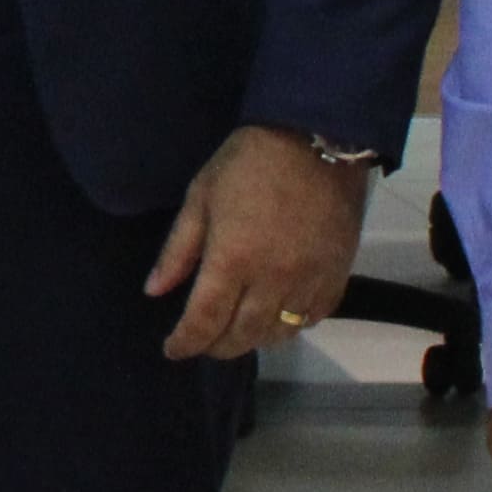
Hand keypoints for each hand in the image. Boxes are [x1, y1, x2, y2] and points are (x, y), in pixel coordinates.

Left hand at [145, 122, 372, 361]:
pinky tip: (275, 317)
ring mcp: (309, 281)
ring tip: (235, 332)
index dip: (186, 343)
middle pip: (242, 336)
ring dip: (252, 340)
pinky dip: (290, 326)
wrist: (317, 141)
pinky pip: (312, 318)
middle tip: (202, 342)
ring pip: (278, 334)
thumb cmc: (248, 164)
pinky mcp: (337, 276)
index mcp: (232, 260)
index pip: (204, 321)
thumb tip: (154, 291)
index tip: (173, 349)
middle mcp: (273, 279)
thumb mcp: (200, 198)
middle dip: (216, 346)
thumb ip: (177, 251)